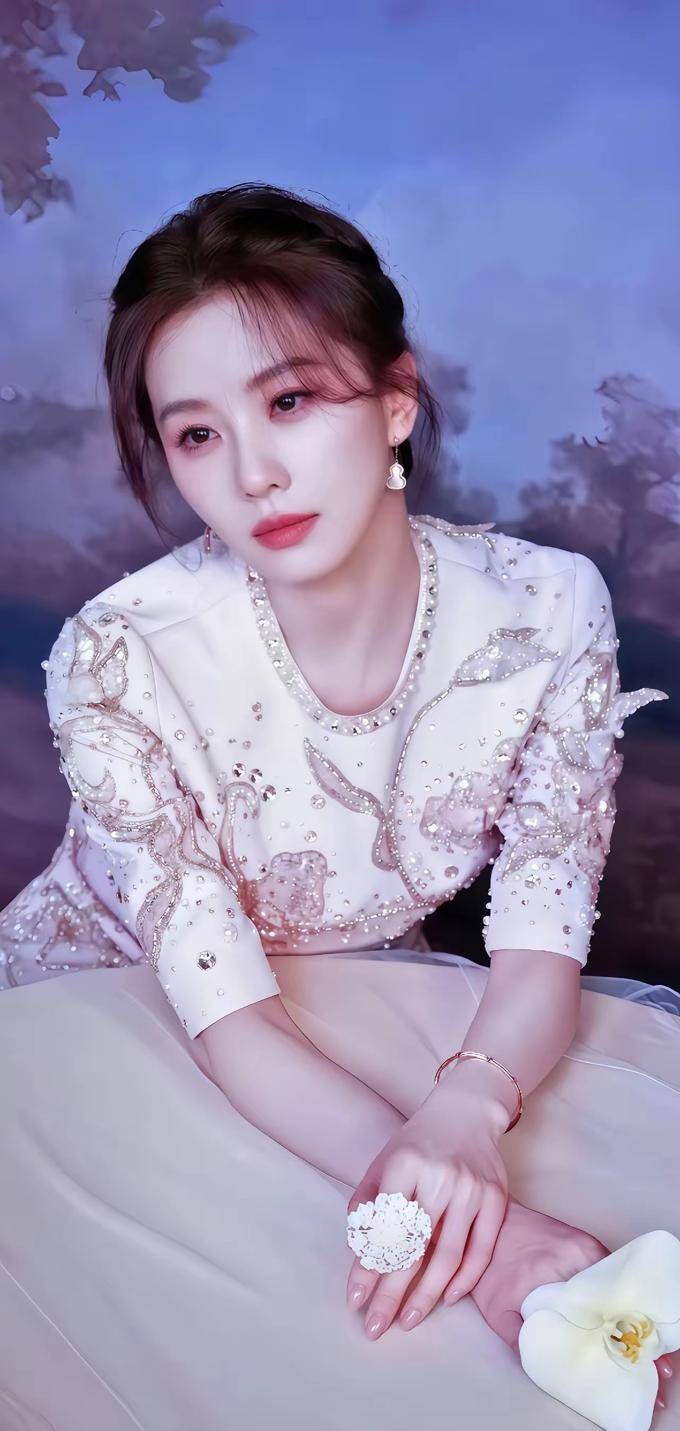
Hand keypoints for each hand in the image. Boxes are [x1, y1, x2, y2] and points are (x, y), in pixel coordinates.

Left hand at [345, 1092, 508, 1339]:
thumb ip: (367, 1204)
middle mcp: (440, 1176)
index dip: (368, 1267)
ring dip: (427, 1295)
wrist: (466, 1111)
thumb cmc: (418, 1142)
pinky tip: (447, 1299)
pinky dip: (465, 1279)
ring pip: (449, 1255)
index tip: (355, 1300)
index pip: (383, 1228)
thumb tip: (360, 1255)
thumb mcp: (383, 1161)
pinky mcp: (497, 1197)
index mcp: (405, 1164)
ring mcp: (472, 1188)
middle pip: (414, 1248)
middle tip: (376, 1327)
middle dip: (392, 1293)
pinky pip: (482, 1250)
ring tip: (408, 1320)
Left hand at [469, 1199, 673, 1413]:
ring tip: (641, 1338)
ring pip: (617, 1286)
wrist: (489, 1223)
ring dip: (630, 1311)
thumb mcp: (498, 1313)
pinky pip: (611, 1268)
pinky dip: (619, 1289)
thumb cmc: (491, 1270)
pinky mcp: (586, 1241)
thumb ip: (524, 1342)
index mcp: (555, 1280)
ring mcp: (584, 1247)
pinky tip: (624, 1309)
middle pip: (615, 1302)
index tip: (639, 1366)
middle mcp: (575, 1260)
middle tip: (651, 1360)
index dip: (620, 1346)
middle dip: (633, 1332)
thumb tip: (554, 1368)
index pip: (597, 1319)